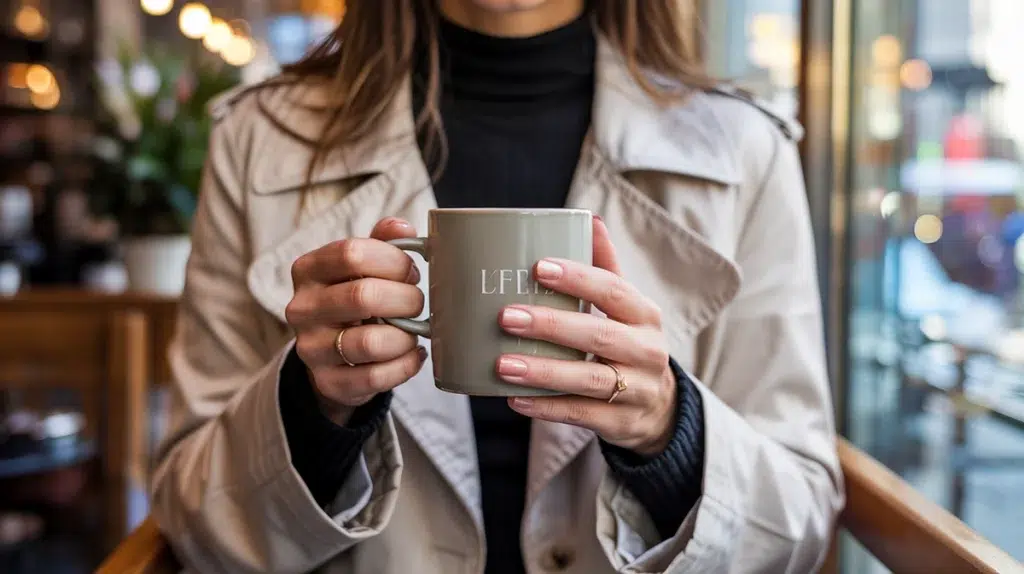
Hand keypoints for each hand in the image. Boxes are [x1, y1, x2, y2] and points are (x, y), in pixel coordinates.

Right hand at [286, 217, 427, 424]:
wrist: (332, 356)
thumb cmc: (353, 299)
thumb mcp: (361, 267)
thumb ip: (382, 242)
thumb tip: (401, 226)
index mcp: (309, 270)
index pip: (352, 253)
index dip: (393, 260)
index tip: (410, 271)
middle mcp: (303, 308)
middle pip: (363, 296)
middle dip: (405, 299)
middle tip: (417, 302)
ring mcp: (311, 349)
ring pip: (370, 342)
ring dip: (406, 336)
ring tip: (415, 331)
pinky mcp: (329, 382)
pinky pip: (376, 377)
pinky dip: (405, 365)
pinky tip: (413, 354)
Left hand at [496, 218, 677, 455]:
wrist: (659, 408)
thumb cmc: (629, 344)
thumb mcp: (627, 308)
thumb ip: (606, 267)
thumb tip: (590, 219)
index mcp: (644, 314)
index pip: (613, 290)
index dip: (578, 278)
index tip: (538, 267)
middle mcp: (646, 351)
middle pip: (598, 335)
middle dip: (551, 325)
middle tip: (505, 316)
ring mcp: (636, 390)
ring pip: (588, 380)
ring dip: (543, 372)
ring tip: (502, 365)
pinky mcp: (621, 423)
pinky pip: (581, 415)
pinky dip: (547, 408)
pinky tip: (515, 398)